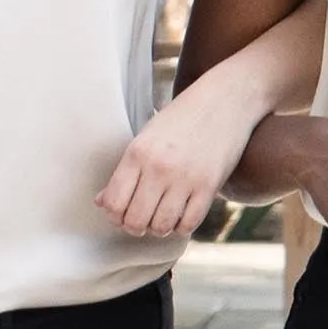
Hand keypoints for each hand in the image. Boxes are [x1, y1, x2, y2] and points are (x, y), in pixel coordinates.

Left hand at [100, 72, 269, 237]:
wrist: (226, 100)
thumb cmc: (182, 118)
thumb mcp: (147, 137)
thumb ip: (124, 171)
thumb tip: (102, 202)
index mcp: (137, 152)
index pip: (114, 203)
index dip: (114, 216)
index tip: (122, 213)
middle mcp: (159, 167)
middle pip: (135, 220)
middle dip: (135, 227)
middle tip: (141, 220)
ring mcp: (185, 178)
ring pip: (162, 226)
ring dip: (159, 228)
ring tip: (162, 217)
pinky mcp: (209, 186)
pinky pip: (189, 223)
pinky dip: (182, 226)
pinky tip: (181, 214)